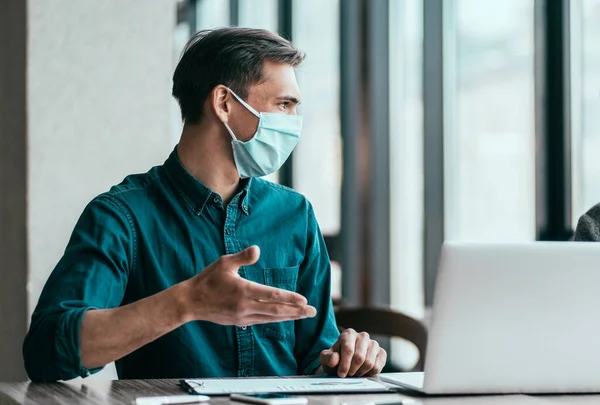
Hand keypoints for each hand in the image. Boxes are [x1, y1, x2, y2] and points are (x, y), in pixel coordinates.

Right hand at [181, 245, 315, 325]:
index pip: (272, 295)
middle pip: (276, 310)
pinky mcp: (239, 322)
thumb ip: (242, 257)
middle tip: (313, 311)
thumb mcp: (224, 263)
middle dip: (296, 311)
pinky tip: (284, 318)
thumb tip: (257, 250)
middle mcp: (245, 306)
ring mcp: (242, 316)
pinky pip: (262, 321)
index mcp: (243, 291)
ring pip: (271, 318)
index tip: (304, 299)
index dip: (289, 298)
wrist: (190, 302)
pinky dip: (275, 320)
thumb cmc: (207, 280)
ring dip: (289, 317)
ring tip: (303, 315)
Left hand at [319, 329, 386, 376]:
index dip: (344, 364)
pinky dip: (369, 373)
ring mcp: (373, 344)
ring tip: (354, 372)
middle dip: (352, 369)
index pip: (348, 349)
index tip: (341, 374)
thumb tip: (334, 358)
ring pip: (369, 363)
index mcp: (348, 334)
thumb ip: (327, 358)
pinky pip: (377, 366)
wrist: (346, 363)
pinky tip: (363, 371)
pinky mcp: (381, 353)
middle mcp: (363, 336)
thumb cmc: (336, 359)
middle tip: (348, 374)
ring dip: (360, 372)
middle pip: (359, 357)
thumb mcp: (326, 359)